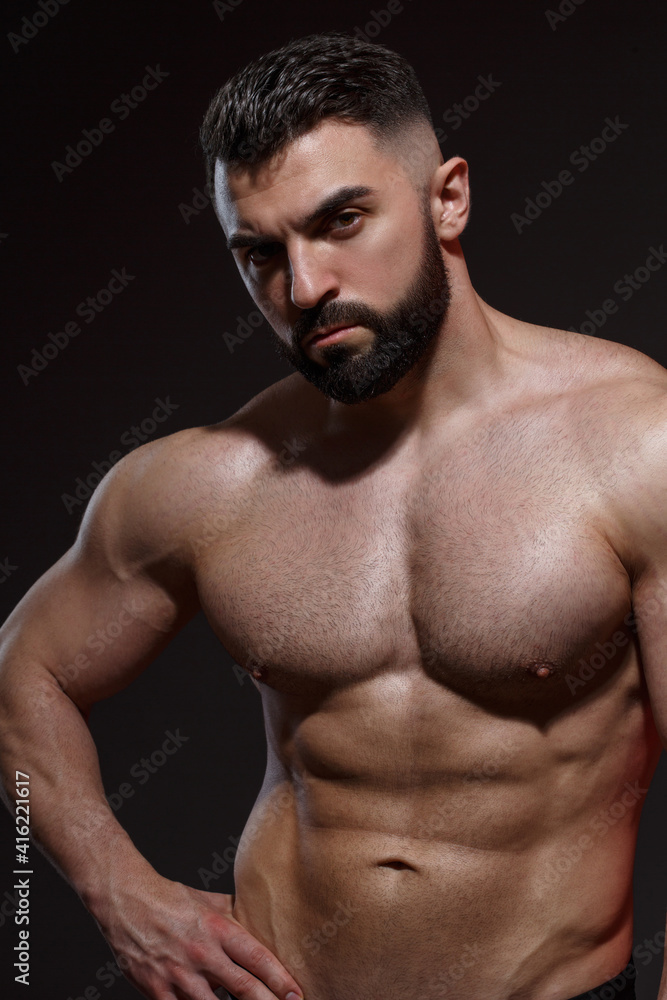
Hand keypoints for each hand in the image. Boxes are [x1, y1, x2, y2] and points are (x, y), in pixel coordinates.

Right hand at [90, 868, 303, 999]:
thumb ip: (234, 916)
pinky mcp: (157, 990)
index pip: (258, 958)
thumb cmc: (170, 898)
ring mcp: (179, 975)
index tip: (296, 994)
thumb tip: (260, 923)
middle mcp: (202, 953)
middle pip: (244, 988)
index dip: (280, 980)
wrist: (126, 900)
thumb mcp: (209, 901)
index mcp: (218, 928)